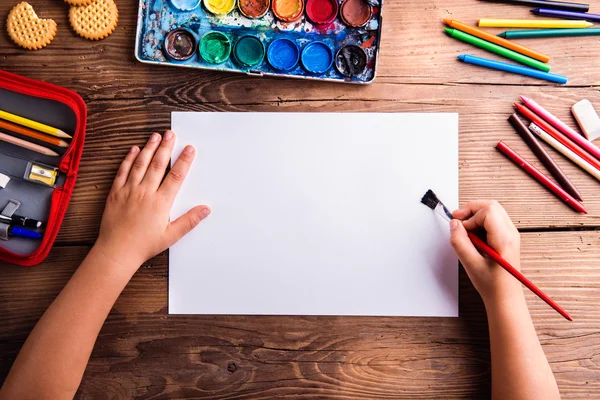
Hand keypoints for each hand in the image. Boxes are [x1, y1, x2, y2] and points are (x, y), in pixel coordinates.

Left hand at [95, 130, 209, 273]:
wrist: (117, 251)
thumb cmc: (143, 245)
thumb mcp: (171, 236)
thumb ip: (189, 221)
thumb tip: (205, 210)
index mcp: (161, 203)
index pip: (176, 176)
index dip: (184, 161)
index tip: (189, 149)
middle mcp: (145, 193)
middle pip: (158, 164)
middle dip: (166, 147)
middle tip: (171, 134)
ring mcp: (129, 191)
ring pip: (141, 164)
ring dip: (148, 148)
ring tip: (155, 136)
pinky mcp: (116, 193)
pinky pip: (123, 172)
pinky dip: (128, 159)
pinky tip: (133, 150)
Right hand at [449, 200, 521, 304]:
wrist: (505, 297)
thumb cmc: (492, 285)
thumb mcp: (471, 264)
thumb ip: (460, 242)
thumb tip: (454, 225)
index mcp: (504, 239)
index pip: (488, 211)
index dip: (470, 215)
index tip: (459, 226)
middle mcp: (511, 233)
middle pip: (491, 206)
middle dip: (471, 209)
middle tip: (457, 219)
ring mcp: (511, 234)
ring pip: (492, 211)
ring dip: (475, 215)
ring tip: (465, 230)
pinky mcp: (507, 237)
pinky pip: (493, 220)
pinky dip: (480, 222)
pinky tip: (473, 236)